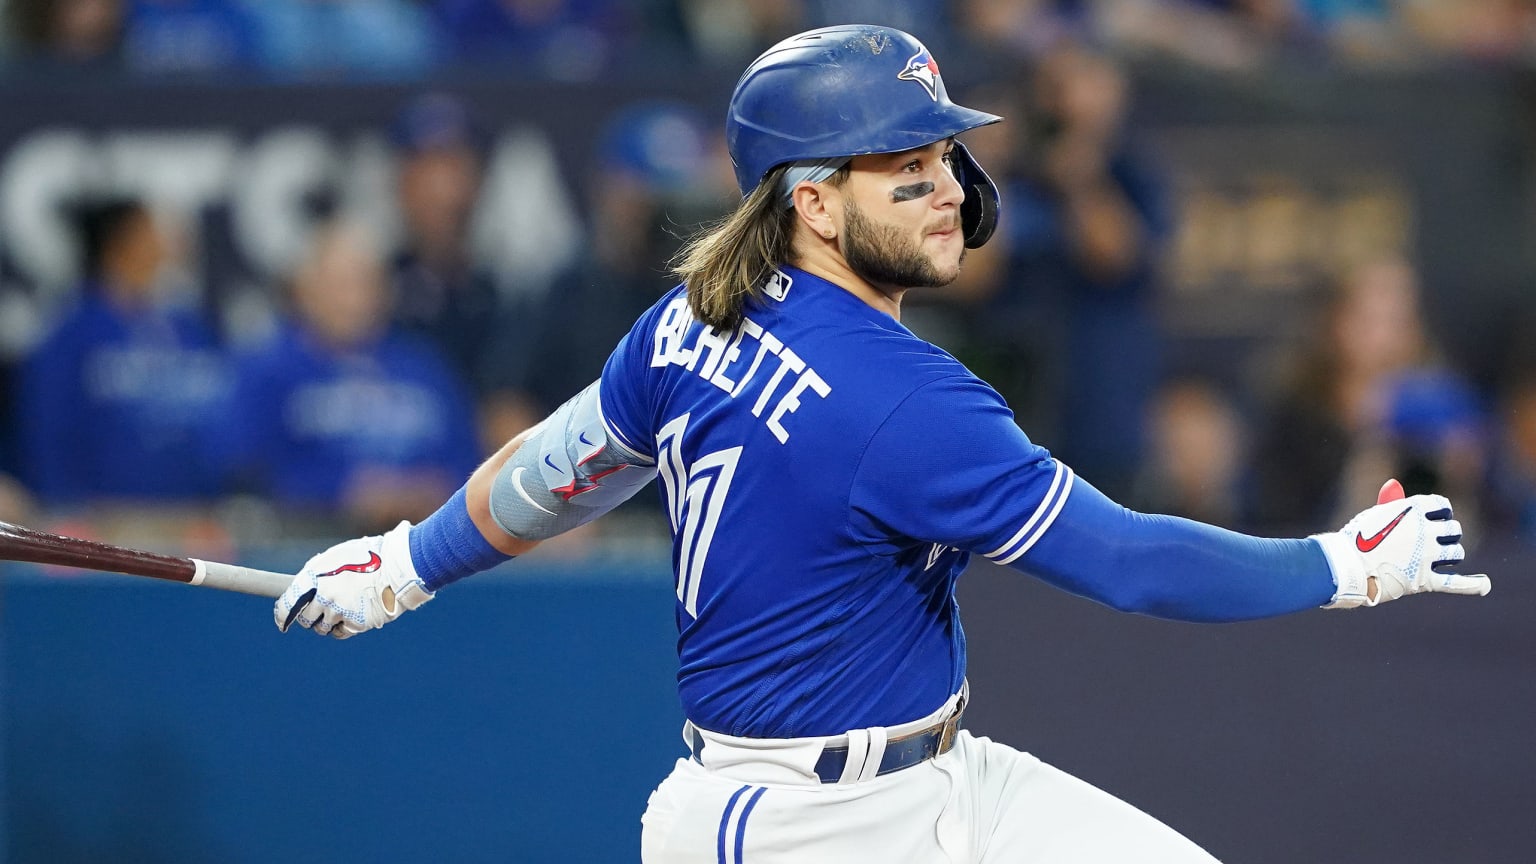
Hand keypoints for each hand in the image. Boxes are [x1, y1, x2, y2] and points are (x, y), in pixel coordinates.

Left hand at [274, 521, 433, 637]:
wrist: (400, 565)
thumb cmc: (371, 555)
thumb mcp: (339, 555)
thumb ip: (319, 571)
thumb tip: (305, 587)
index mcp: (315, 576)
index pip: (288, 602)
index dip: (282, 614)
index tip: (281, 620)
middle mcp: (324, 595)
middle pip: (305, 618)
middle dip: (309, 616)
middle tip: (318, 611)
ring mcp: (340, 611)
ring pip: (322, 627)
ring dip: (327, 622)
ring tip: (340, 611)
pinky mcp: (356, 623)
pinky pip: (340, 633)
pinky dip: (341, 628)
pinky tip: (348, 619)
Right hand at [1314, 479, 1489, 608]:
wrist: (1344, 565)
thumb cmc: (1354, 538)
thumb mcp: (1372, 515)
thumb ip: (1391, 504)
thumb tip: (1395, 485)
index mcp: (1412, 509)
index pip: (1442, 505)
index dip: (1442, 512)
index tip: (1438, 517)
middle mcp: (1424, 530)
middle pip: (1453, 530)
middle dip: (1449, 534)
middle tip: (1437, 541)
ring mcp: (1426, 556)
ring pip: (1455, 553)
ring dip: (1452, 554)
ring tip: (1444, 558)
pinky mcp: (1423, 579)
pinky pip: (1454, 582)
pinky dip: (1472, 585)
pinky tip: (1483, 584)